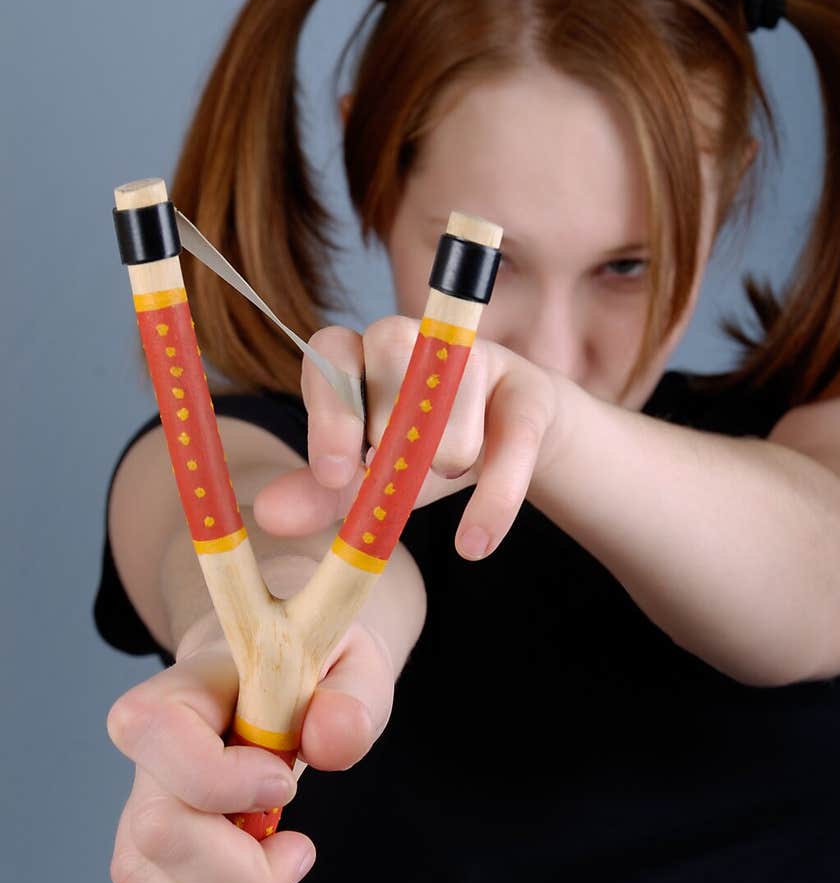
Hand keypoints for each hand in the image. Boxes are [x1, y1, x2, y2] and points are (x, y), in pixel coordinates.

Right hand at [107, 564, 394, 882]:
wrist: (287, 670)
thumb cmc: (315, 662)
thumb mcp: (353, 657)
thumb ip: (353, 695)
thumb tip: (331, 743)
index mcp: (187, 691)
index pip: (158, 735)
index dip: (218, 778)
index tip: (287, 784)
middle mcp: (152, 761)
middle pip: (157, 838)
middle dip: (239, 875)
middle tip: (303, 851)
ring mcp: (150, 817)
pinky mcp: (165, 870)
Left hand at [253, 320, 561, 559]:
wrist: (511, 447)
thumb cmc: (423, 453)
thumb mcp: (369, 478)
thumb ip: (322, 494)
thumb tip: (268, 514)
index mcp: (361, 355)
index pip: (330, 350)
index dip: (329, 409)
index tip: (337, 474)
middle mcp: (415, 339)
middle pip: (388, 341)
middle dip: (389, 418)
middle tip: (394, 470)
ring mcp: (477, 357)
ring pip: (452, 396)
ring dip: (446, 457)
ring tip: (446, 473)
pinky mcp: (528, 390)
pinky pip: (511, 444)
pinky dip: (493, 502)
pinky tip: (474, 544)